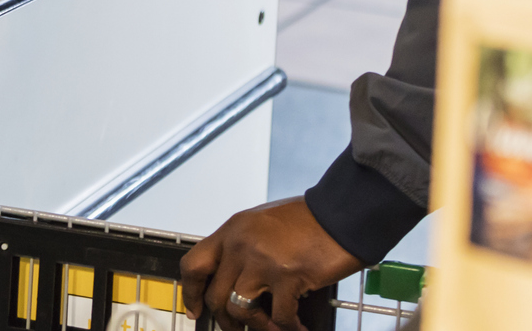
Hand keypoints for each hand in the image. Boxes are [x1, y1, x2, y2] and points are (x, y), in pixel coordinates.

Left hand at [180, 197, 362, 330]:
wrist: (341, 213)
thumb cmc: (308, 219)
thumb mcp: (262, 224)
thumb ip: (244, 248)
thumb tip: (236, 279)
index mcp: (232, 231)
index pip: (194, 265)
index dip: (190, 292)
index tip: (195, 309)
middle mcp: (240, 245)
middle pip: (215, 294)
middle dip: (225, 320)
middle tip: (236, 328)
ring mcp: (262, 261)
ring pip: (240, 309)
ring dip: (256, 325)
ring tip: (271, 328)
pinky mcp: (287, 276)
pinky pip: (278, 315)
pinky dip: (288, 326)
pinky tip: (297, 326)